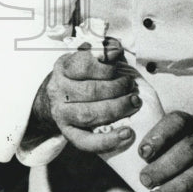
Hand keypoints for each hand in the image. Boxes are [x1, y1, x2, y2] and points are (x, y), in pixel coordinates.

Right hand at [29, 37, 140, 152]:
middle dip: (117, 88)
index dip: (106, 63)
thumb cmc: (85, 75)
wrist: (60, 98)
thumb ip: (105, 51)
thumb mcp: (92, 57)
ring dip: (117, 109)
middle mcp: (58, 90)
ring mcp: (61, 114)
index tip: (120, 59)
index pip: (84, 64)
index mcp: (64, 67)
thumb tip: (114, 50)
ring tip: (134, 102)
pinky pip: (86, 142)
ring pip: (88, 114)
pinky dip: (107, 140)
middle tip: (131, 85)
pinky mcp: (68, 133)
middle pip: (89, 91)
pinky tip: (126, 133)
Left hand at [137, 112, 192, 191]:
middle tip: (146, 180)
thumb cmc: (186, 144)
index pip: (176, 123)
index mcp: (190, 124)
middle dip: (165, 166)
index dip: (159, 136)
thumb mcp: (174, 135)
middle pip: (189, 149)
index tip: (143, 152)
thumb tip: (128, 170)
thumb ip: (155, 148)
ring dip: (178, 186)